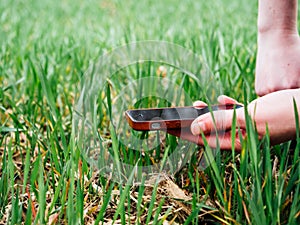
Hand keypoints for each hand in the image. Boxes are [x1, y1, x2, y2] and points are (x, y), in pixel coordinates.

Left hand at [167, 89, 299, 150]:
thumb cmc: (283, 114)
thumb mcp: (248, 118)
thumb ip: (220, 121)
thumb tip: (193, 128)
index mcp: (237, 141)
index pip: (201, 138)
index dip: (182, 132)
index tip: (165, 127)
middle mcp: (239, 136)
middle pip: (206, 130)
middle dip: (189, 123)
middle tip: (171, 116)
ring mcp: (244, 127)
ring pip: (218, 120)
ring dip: (206, 112)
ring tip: (195, 104)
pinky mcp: (251, 117)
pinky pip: (232, 113)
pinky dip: (225, 106)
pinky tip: (222, 99)